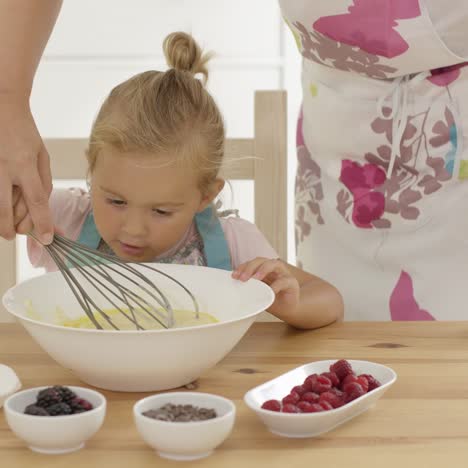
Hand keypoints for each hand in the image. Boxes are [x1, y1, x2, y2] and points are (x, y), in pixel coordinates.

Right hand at [0, 94, 52, 242]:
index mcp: (25, 165)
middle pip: (6, 210)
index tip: (47, 237)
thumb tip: (41, 206)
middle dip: (11, 229)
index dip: (42, 222)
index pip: (36, 201)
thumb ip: (43, 181)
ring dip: (0, 220)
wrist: (2, 109)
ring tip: (6, 227)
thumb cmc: (24, 134)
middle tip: (14, 236)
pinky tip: (2, 207)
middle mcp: (4, 169)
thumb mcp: (42, 156)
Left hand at [232, 257, 299, 314]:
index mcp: (263, 269)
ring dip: (263, 269)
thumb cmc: (271, 299)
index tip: (234, 276)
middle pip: (261, 260)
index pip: (251, 263)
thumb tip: (233, 289)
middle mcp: (273, 268)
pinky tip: (270, 291)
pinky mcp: (292, 282)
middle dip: (250, 267)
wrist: (287, 309)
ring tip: (255, 278)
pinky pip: (284, 281)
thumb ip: (249, 289)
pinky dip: (276, 285)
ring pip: (274, 264)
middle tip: (242, 278)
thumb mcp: (257, 294)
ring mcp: (283, 273)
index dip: (242, 267)